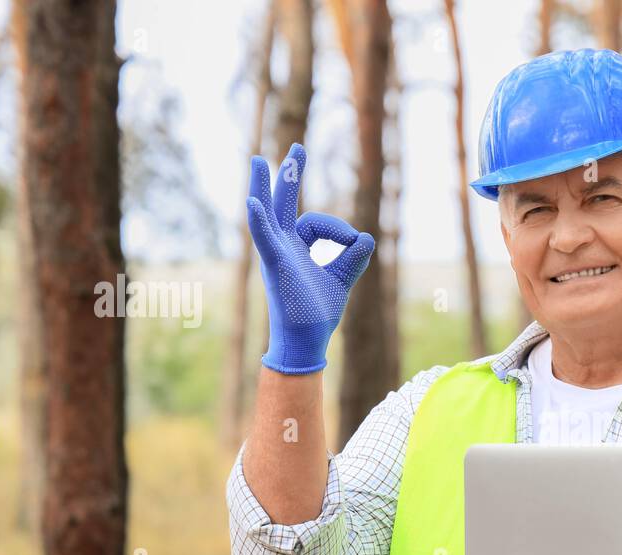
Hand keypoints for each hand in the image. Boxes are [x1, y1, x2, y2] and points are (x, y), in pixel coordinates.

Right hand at [246, 142, 375, 374]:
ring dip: (264, 187)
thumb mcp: (341, 279)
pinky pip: (264, 238)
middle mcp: (281, 246)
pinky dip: (259, 221)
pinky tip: (254, 203)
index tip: (353, 243)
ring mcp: (275, 254)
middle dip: (289, 175)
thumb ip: (354, 258)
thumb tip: (367, 237)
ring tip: (259, 161)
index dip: (338, 229)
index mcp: (295, 247)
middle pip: (282, 203)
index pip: (315, 222)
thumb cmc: (317, 312)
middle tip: (296, 147)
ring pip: (268, 213)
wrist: (306, 340)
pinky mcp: (274, 265)